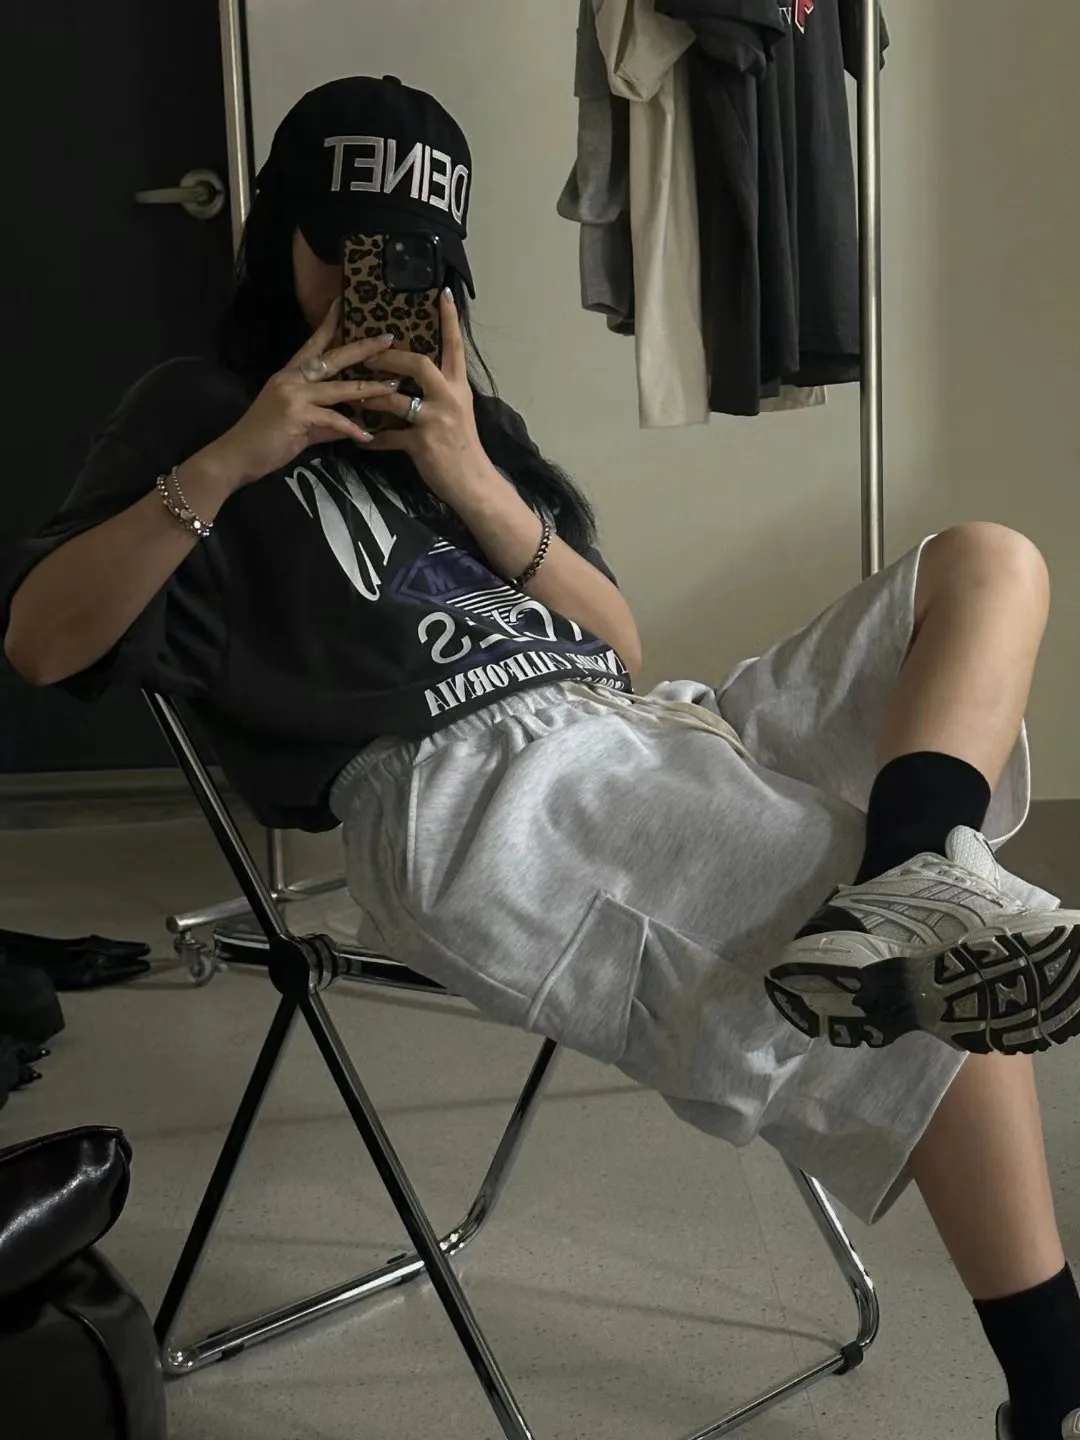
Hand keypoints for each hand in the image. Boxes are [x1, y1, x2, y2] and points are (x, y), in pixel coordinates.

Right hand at [203, 299, 400, 488]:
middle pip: (333, 358)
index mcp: (290, 375)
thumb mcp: (299, 425)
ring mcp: (294, 395)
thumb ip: (326, 421)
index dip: (329, 324)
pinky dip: (351, 428)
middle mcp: (292, 379)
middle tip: (388, 338)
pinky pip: (333, 420)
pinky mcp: (297, 416)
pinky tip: (367, 436)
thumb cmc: (265, 440)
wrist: (237, 455)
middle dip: (363, 349)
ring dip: (369, 389)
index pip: (313, 344)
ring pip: (339, 388)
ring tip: (393, 387)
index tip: (344, 305)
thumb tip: (351, 424)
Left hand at [361, 290, 493, 501]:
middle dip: (391, 357)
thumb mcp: (459, 413)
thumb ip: (443, 393)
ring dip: (371, 395)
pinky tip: (361, 440)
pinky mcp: (422, 444)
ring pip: (396, 399)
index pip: (455, 347)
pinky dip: (372, 439)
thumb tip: (421, 377)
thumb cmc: (464, 449)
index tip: (441, 294)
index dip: (449, 320)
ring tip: (353, 393)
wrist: (474, 484)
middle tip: (369, 353)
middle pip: (420, 365)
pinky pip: (389, 437)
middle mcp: (449, 399)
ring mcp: (435, 421)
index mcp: (459, 388)